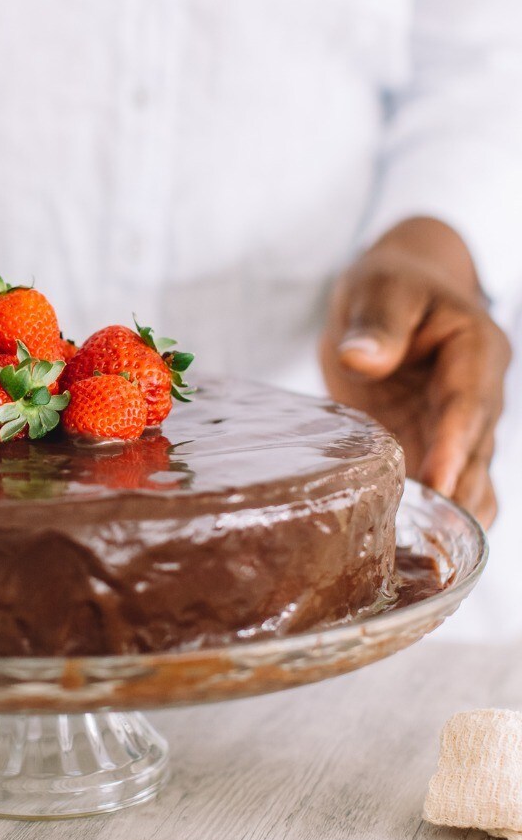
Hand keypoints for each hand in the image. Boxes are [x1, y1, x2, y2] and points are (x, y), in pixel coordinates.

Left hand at [320, 218, 510, 526]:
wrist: (389, 294)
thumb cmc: (389, 285)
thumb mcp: (380, 289)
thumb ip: (375, 324)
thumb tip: (362, 358)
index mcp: (475, 349)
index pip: (468, 403)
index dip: (454, 444)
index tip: (436, 481)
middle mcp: (478, 394)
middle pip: (476, 451)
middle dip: (457, 492)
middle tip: (431, 537)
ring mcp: (457, 424)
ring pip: (468, 476)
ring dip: (450, 513)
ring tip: (424, 555)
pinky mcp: (433, 443)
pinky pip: (444, 483)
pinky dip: (433, 513)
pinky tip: (409, 546)